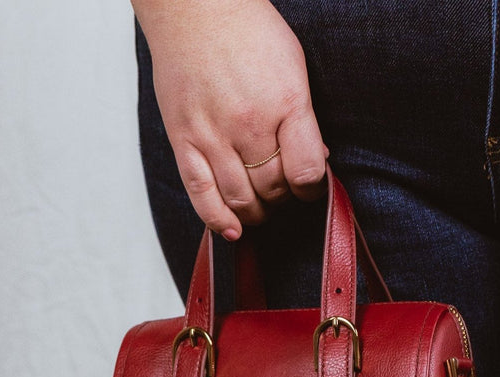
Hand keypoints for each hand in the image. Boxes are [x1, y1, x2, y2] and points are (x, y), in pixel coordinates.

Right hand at [133, 0, 326, 239]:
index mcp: (286, 103)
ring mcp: (213, 134)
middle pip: (275, 189)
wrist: (193, 6)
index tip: (310, 187)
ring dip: (257, 212)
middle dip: (284, 198)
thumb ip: (304, 119)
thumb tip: (315, 162)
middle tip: (283, 191)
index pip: (307, 173)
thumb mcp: (294, 68)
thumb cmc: (247, 32)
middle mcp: (250, 124)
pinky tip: (232, 231)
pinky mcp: (183, 140)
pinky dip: (217, 219)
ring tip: (262, 207)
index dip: (313, 189)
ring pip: (242, 199)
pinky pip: (201, 193)